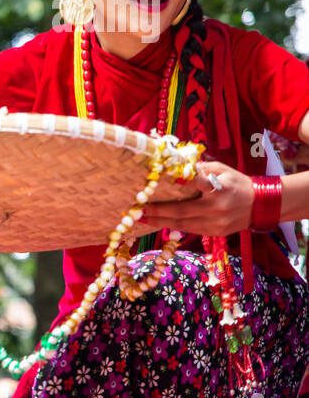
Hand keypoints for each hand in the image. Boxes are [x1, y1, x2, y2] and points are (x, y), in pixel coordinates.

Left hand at [138, 160, 253, 236]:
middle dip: (157, 211)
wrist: (261, 205)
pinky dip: (173, 226)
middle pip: (181, 210)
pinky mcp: (215, 232)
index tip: (153, 183)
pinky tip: (158, 223)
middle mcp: (216, 207)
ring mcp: (216, 222)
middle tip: (137, 209)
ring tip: (141, 218)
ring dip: (159, 222)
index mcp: (219, 188)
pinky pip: (189, 229)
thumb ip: (200, 169)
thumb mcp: (221, 170)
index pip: (194, 183)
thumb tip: (175, 165)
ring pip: (182, 223)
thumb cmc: (236, 183)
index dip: (173, 183)